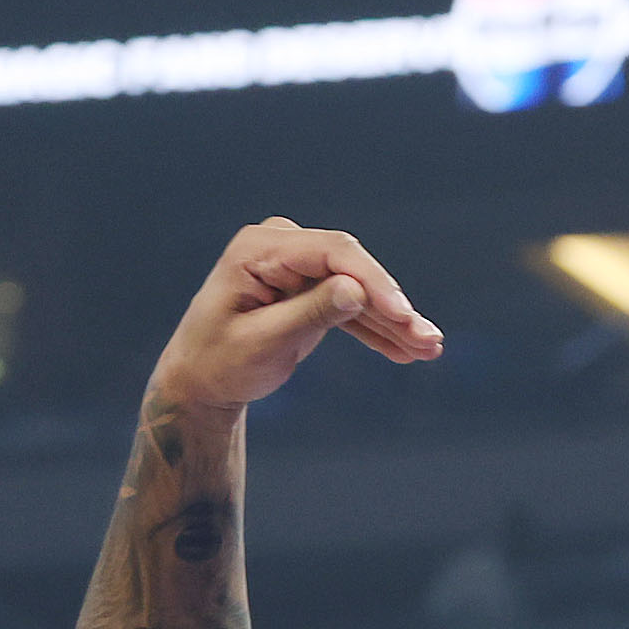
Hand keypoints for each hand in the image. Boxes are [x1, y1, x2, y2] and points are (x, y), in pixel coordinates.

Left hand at [151, 219, 442, 410]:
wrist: (198, 381)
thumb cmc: (220, 362)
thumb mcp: (263, 342)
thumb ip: (310, 314)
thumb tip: (356, 289)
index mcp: (260, 249)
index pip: (331, 253)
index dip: (373, 282)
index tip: (402, 315)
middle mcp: (281, 247)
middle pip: (352, 268)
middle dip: (393, 306)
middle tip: (429, 341)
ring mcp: (297, 265)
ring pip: (358, 289)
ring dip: (394, 321)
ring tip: (429, 349)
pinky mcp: (308, 287)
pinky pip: (351, 306)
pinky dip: (377, 329)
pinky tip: (408, 351)